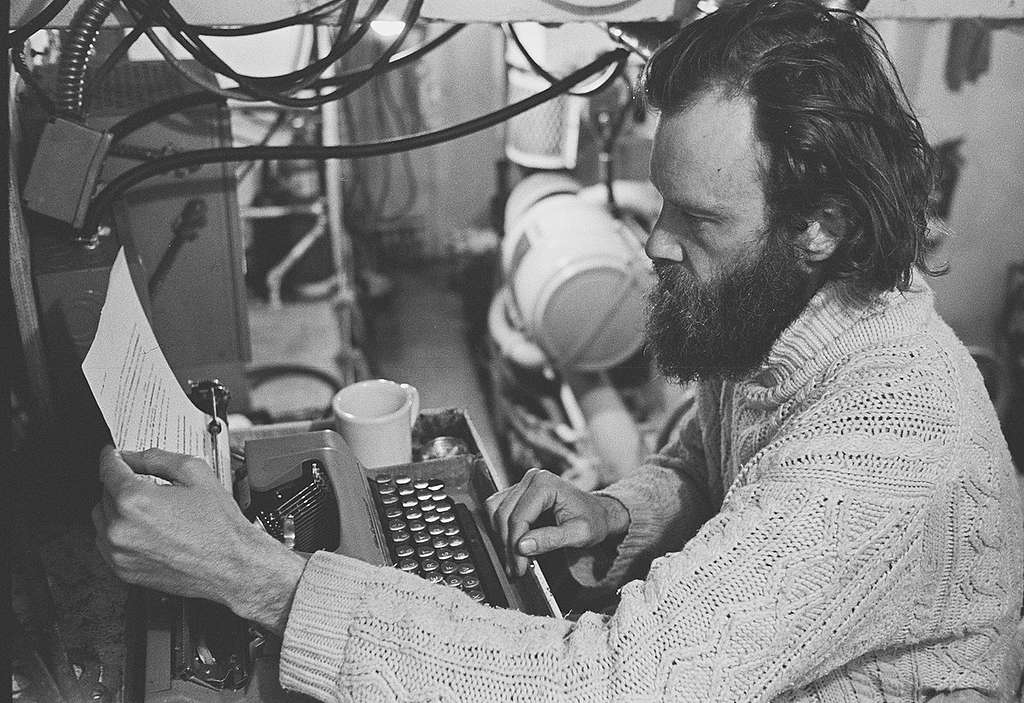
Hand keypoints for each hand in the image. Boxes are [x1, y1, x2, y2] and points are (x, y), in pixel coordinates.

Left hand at [93, 446, 305, 633]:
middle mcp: (120, 529)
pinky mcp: (123, 570)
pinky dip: (119, 532)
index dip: (112, 456)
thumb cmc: (219, 526)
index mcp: (136, 501)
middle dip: (121, 483)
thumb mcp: (196, 474)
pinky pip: (107, 544)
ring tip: (147, 508)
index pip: (108, 469)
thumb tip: (135, 456)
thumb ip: (159, 458)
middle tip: (144, 483)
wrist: (231, 565)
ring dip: (116, 508)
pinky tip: (145, 528)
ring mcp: (119, 552)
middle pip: (104, 493)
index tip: (114, 454)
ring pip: (102, 518)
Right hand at [485, 468, 628, 577]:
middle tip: (516, 568)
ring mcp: (523, 483)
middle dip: (508, 545)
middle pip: (504, 515)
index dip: (515, 546)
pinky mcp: (518, 492)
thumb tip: (522, 546)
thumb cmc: (593, 521)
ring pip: (496, 511)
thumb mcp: (580, 534)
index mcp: (546, 483)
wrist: (598, 513)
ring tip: (514, 558)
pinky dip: (501, 528)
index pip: (519, 517)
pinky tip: (514, 544)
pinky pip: (498, 508)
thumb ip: (551, 539)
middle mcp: (531, 478)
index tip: (519, 567)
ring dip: (501, 536)